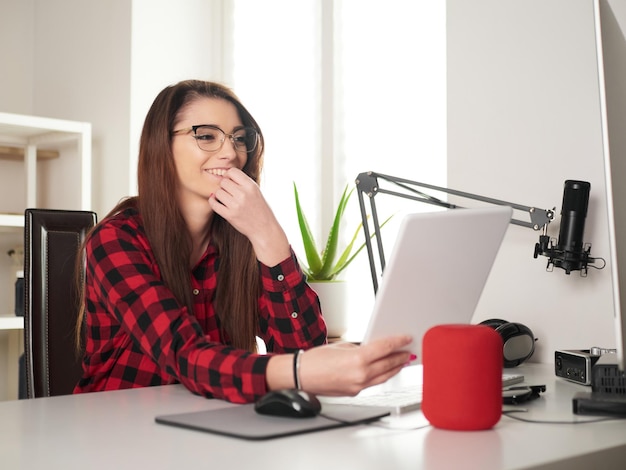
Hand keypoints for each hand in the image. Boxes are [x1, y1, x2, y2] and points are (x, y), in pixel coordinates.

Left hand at [208, 168, 289, 264]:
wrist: (264, 229)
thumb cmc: (260, 209)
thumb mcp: (256, 191)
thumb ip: (243, 182)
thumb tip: (225, 174)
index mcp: (251, 186)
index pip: (232, 171)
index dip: (228, 175)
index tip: (229, 181)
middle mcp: (243, 194)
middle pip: (223, 182)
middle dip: (224, 186)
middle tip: (228, 192)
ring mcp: (236, 205)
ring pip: (218, 192)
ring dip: (220, 195)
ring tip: (226, 199)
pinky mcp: (229, 215)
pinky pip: (214, 204)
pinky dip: (213, 202)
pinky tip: (217, 202)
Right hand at [299, 335, 414, 395]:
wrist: (301, 375)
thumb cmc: (315, 360)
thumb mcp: (341, 346)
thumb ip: (360, 348)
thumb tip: (373, 349)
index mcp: (358, 359)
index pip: (385, 349)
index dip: (398, 342)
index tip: (406, 339)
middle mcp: (360, 374)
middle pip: (388, 364)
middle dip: (400, 357)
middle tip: (408, 351)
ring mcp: (358, 385)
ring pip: (384, 377)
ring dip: (394, 369)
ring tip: (401, 362)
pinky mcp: (354, 392)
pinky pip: (373, 383)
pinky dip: (381, 376)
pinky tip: (383, 371)